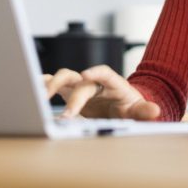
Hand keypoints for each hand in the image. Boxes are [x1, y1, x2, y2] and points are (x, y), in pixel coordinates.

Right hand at [43, 64, 160, 120]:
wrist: (120, 105)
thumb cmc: (128, 106)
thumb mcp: (138, 110)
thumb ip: (144, 111)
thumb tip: (156, 111)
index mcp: (111, 83)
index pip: (105, 73)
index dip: (96, 72)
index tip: (86, 75)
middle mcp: (93, 82)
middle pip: (80, 80)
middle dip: (72, 97)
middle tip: (67, 115)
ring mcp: (79, 85)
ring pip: (63, 77)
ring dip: (51, 85)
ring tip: (40, 98)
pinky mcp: (68, 91)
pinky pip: (52, 84)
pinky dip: (42, 86)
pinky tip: (31, 94)